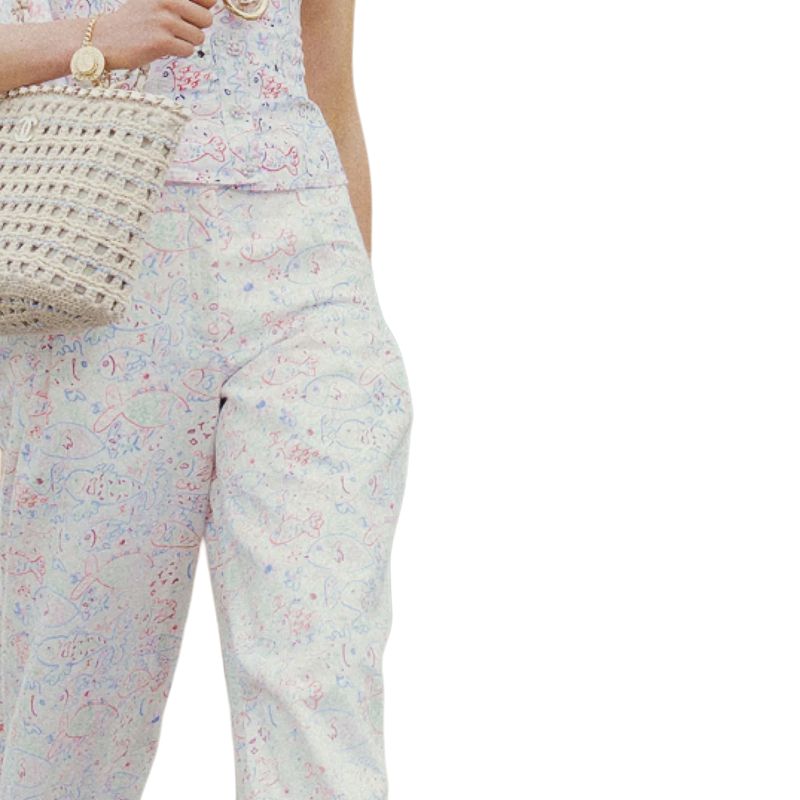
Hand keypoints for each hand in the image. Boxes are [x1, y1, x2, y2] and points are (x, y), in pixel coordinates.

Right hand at [92, 0, 215, 70]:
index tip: (190, 14)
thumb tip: (213, 3)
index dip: (204, 8)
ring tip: (167, 37)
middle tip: (177, 29)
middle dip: (196, 28)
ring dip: (187, 41)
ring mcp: (165, 21)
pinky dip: (180, 52)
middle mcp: (168, 0)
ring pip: (199, 37)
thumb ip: (183, 1)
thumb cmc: (137, 19)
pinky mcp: (162, 42)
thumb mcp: (157, 0)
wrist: (107, 37)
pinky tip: (164, 46)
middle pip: (207, 19)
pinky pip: (189, 50)